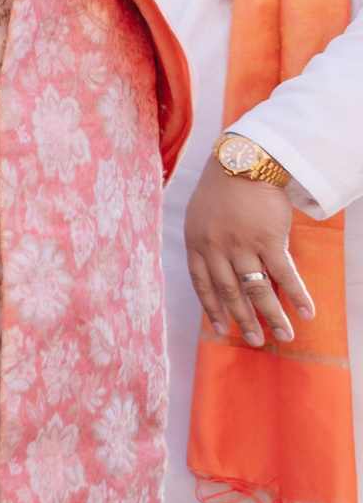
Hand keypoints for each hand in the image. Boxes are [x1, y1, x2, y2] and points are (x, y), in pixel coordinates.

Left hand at [185, 154, 315, 346]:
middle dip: (244, 320)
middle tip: (255, 341)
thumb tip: (214, 268)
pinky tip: (306, 312)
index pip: (202, 285)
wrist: (242, 162)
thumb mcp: (199, 216)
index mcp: (196, 244)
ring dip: (272, 316)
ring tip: (284, 336)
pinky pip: (284, 274)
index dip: (213, 309)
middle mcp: (216, 249)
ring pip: (257, 289)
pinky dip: (296, 295)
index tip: (222, 329)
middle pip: (230, 293)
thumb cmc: (221, 188)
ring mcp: (242, 245)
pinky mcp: (269, 240)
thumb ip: (205, 243)